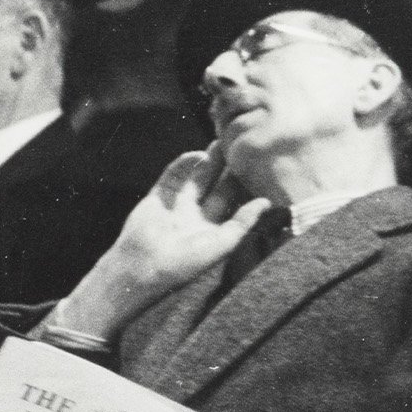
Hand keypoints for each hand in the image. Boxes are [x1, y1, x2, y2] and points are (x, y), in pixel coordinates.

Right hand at [58, 147, 271, 334]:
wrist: (144, 267)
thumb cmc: (185, 263)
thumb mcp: (223, 244)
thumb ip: (244, 222)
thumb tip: (267, 202)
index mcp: (211, 229)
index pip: (230, 200)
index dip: (241, 183)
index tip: (255, 165)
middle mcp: (194, 216)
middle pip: (213, 185)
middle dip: (225, 167)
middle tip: (238, 147)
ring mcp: (175, 205)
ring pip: (194, 177)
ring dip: (206, 161)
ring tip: (220, 143)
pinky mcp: (157, 197)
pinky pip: (172, 176)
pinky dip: (183, 165)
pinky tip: (197, 155)